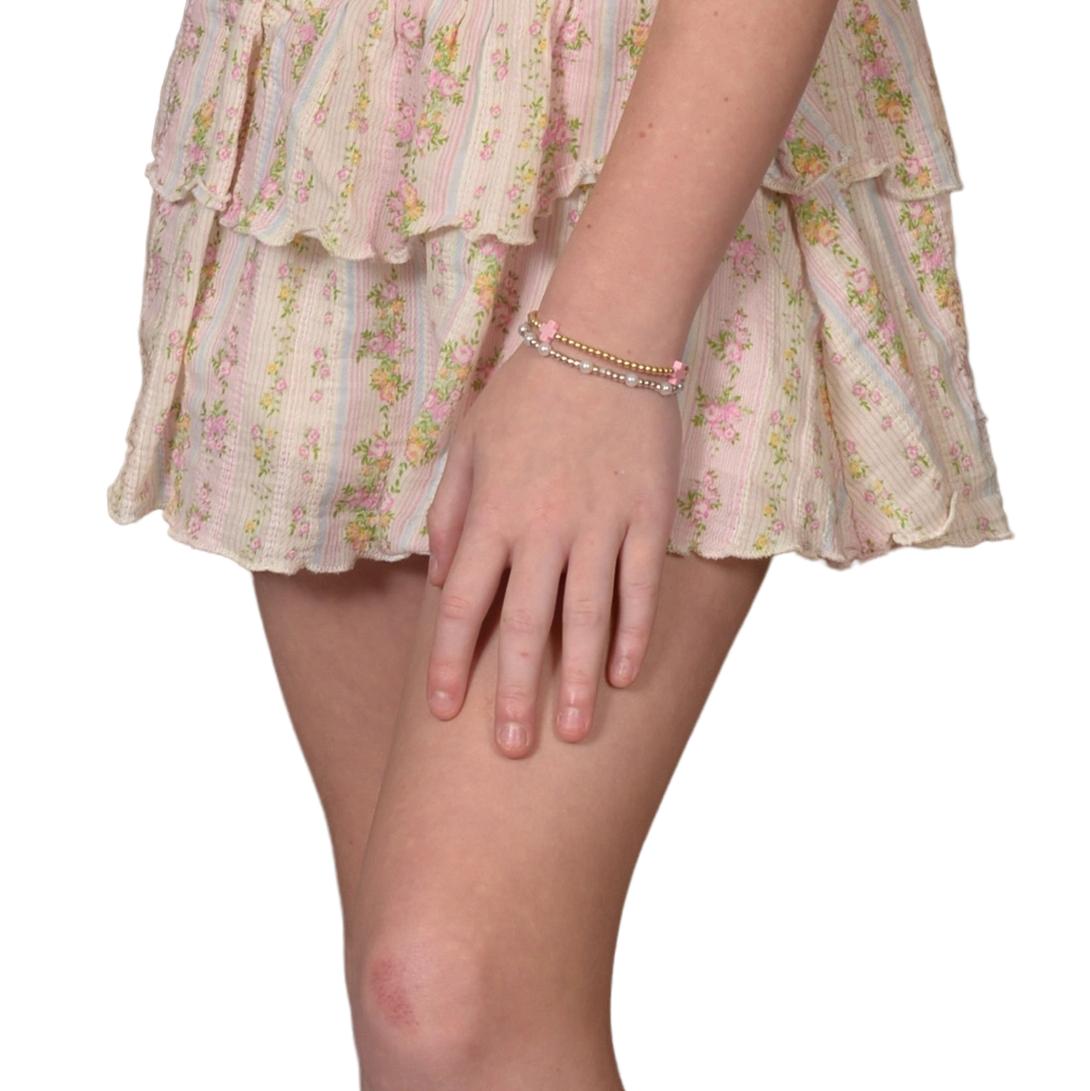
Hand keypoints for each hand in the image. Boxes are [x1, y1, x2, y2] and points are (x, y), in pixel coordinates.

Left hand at [422, 335, 681, 757]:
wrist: (606, 338)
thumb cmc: (530, 389)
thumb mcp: (470, 441)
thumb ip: (453, 511)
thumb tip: (446, 577)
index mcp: (493, 511)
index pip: (463, 603)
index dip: (449, 661)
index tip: (442, 710)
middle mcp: (543, 527)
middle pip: (523, 626)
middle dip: (512, 695)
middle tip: (508, 752)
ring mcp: (599, 524)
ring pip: (585, 619)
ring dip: (574, 682)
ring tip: (569, 734)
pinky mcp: (646, 515)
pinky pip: (638, 587)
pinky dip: (631, 634)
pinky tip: (622, 675)